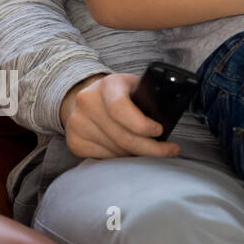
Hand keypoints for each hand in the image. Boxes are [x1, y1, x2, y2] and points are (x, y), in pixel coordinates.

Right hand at [60, 72, 181, 158]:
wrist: (88, 97)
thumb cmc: (122, 92)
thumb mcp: (136, 85)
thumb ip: (150, 97)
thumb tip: (168, 119)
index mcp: (108, 84)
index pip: (121, 108)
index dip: (142, 124)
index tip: (160, 131)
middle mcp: (88, 102)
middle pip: (122, 136)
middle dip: (150, 148)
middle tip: (170, 151)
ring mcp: (77, 123)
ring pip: (115, 150)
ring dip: (137, 155)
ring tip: (151, 151)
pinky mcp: (74, 141)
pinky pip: (104, 158)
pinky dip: (122, 158)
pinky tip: (132, 153)